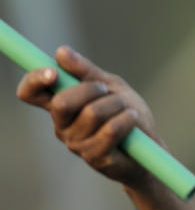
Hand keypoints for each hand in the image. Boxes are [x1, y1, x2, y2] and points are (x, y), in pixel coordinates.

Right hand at [17, 46, 160, 186]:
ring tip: (126, 110)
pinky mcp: (94, 157)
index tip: (54, 73)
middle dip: (92, 89)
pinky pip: (111, 129)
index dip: (35, 80)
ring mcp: (76, 143)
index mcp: (61, 106)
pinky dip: (128, 119)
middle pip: (62, 102)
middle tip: (108, 92)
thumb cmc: (127, 113)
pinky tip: (132, 120)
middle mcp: (62, 126)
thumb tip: (61, 52)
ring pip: (93, 113)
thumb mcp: (110, 85)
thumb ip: (86, 71)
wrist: (150, 146)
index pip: (31, 93)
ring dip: (118, 105)